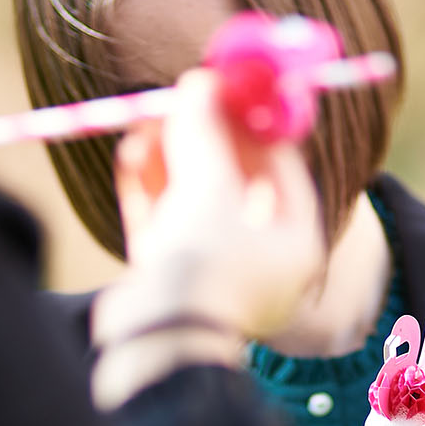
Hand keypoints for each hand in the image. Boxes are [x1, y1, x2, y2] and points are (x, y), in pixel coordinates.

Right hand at [93, 68, 323, 383]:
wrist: (157, 343)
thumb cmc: (204, 266)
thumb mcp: (210, 186)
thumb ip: (205, 131)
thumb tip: (200, 83)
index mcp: (294, 249)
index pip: (282, 172)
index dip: (254, 124)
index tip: (230, 87)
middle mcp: (257, 265)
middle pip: (232, 185)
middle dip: (202, 138)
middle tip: (182, 96)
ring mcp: (211, 276)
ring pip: (190, 202)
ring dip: (167, 158)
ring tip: (144, 120)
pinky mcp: (168, 284)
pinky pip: (162, 226)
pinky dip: (147, 189)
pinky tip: (131, 151)